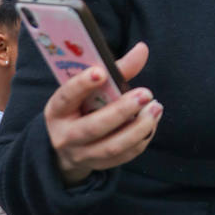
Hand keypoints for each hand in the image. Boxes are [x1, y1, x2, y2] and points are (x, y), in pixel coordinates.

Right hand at [44, 42, 161, 184]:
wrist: (68, 144)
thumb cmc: (82, 105)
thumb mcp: (88, 88)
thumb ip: (115, 70)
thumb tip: (143, 49)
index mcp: (57, 110)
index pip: (66, 97)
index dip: (81, 85)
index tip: (100, 72)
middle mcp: (65, 135)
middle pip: (93, 127)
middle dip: (122, 110)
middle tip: (146, 93)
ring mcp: (81, 154)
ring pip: (111, 147)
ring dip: (138, 129)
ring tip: (156, 108)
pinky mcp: (98, 165)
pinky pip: (123, 157)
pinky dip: (141, 140)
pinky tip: (152, 123)